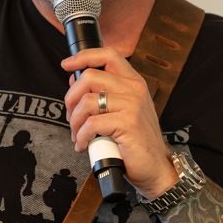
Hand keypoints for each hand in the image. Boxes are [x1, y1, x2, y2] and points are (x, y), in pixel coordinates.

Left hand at [62, 46, 176, 197]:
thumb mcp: (124, 111)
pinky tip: (83, 145)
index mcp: (134, 82)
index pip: (108, 55)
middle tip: (71, 117)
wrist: (155, 167)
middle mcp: (134, 89)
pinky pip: (91, 125)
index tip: (67, 65)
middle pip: (89, 77)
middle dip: (71, 98)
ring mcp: (132, 105)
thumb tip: (75, 82)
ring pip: (87, 102)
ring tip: (77, 135)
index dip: (84, 56)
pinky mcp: (127, 124)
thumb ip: (105, 94)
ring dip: (74, 122)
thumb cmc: (136, 141)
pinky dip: (82, 137)